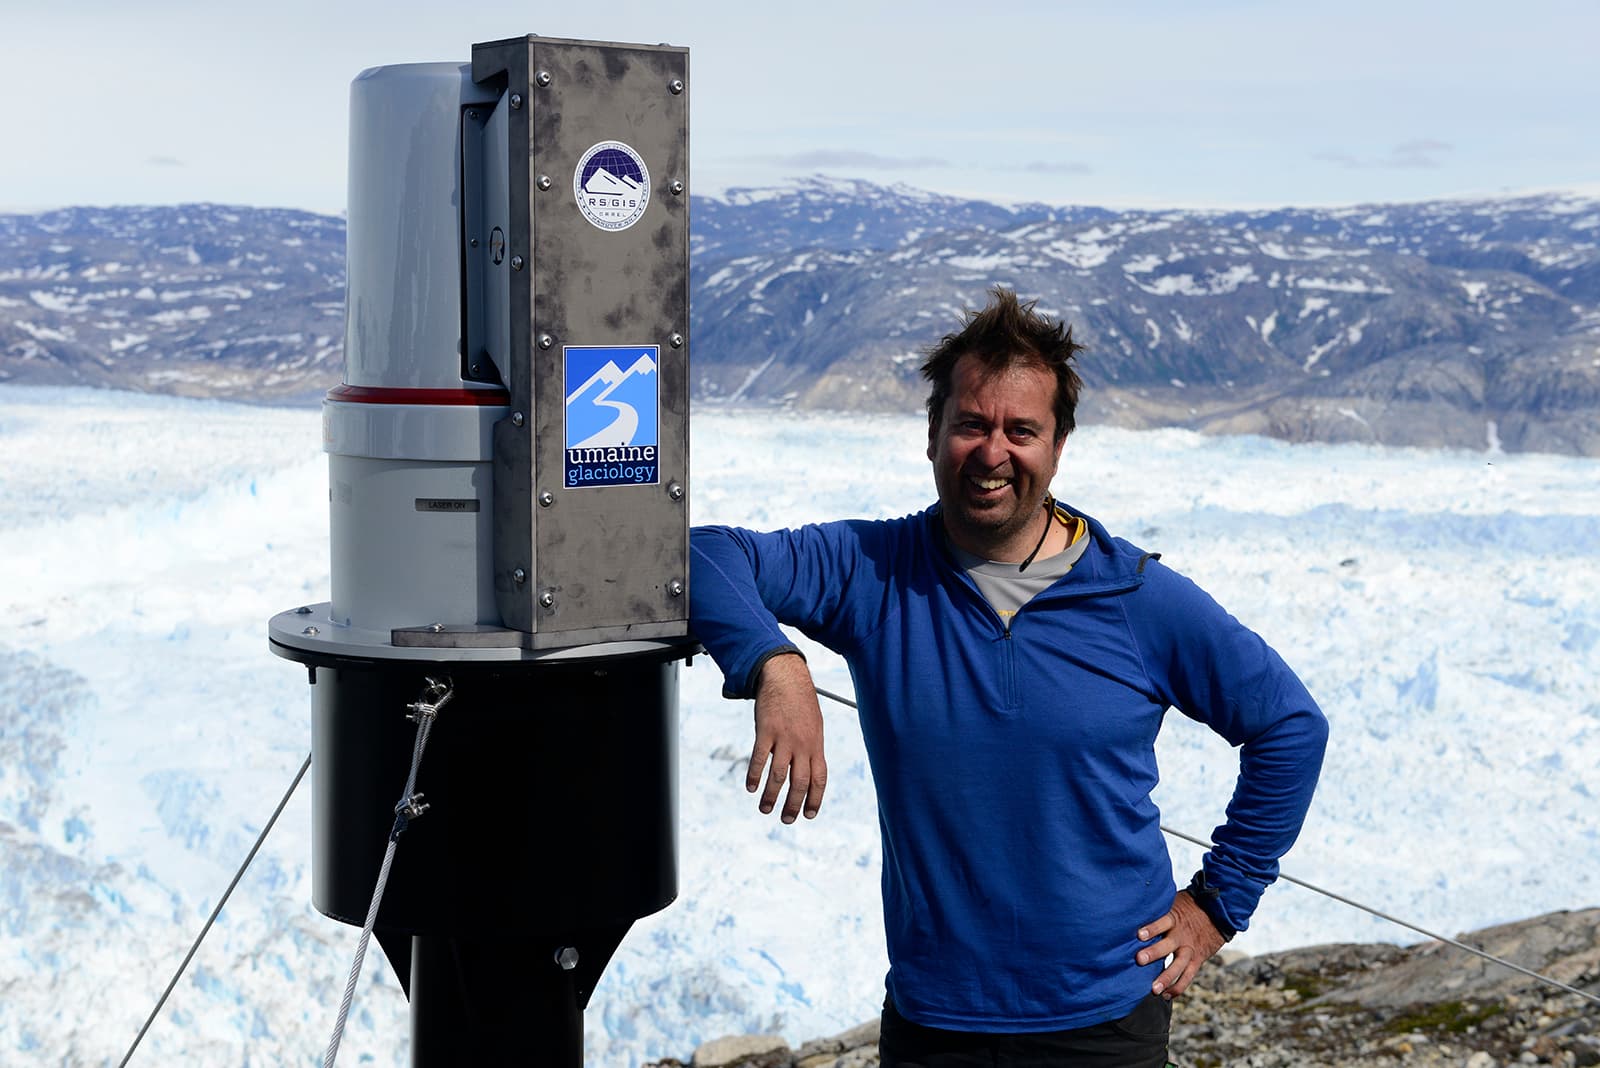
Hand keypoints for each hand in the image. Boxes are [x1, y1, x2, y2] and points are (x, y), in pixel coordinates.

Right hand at [747, 653, 827, 822]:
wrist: (786, 677)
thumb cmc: (801, 702)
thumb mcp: (814, 726)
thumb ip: (812, 748)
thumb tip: (810, 770)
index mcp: (816, 745)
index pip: (819, 779)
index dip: (815, 799)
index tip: (809, 814)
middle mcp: (802, 745)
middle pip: (800, 782)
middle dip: (793, 805)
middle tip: (786, 820)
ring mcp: (784, 738)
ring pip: (779, 775)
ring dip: (771, 795)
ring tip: (765, 808)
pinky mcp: (766, 731)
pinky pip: (759, 758)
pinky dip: (754, 775)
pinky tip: (750, 786)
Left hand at [1135, 890, 1226, 998]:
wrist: (1218, 913)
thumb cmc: (1188, 906)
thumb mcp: (1173, 901)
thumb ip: (1157, 907)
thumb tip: (1132, 905)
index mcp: (1175, 918)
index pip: (1162, 922)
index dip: (1152, 928)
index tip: (1139, 935)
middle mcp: (1182, 935)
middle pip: (1168, 945)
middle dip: (1154, 953)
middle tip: (1139, 960)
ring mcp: (1190, 949)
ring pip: (1179, 965)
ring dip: (1166, 978)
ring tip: (1154, 989)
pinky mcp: (1197, 960)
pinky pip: (1188, 976)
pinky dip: (1178, 987)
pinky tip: (1165, 995)